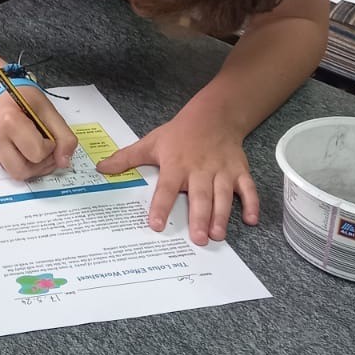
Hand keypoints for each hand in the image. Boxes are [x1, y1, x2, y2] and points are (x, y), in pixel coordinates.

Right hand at [0, 86, 76, 179]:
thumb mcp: (49, 111)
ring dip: (34, 169)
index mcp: (10, 122)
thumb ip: (64, 136)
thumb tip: (64, 162)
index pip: (37, 153)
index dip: (50, 147)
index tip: (48, 134)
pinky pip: (11, 170)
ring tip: (39, 152)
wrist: (0, 94)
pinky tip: (29, 151)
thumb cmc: (24, 99)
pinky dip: (25, 165)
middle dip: (41, 164)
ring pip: (16, 175)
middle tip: (46, 149)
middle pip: (23, 171)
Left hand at [97, 111, 259, 244]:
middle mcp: (200, 169)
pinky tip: (251, 220)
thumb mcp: (151, 142)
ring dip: (222, 215)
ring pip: (223, 195)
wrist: (213, 116)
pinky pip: (248, 188)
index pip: (166, 188)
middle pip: (200, 195)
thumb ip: (127, 158)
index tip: (155, 224)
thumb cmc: (179, 133)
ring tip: (217, 235)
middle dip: (199, 217)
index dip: (161, 206)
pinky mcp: (239, 170)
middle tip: (198, 238)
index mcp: (176, 164)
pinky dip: (252, 203)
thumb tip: (102, 168)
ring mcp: (222, 171)